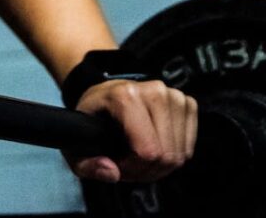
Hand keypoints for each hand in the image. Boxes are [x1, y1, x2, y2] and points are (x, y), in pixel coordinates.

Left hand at [64, 79, 196, 183]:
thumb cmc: (94, 116)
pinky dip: (174, 155)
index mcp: (125, 96)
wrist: (105, 93)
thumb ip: (86, 165)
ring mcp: (173, 95)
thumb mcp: (76, 142)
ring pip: (180, 154)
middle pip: (166, 155)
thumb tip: (112, 173)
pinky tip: (156, 148)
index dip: (133, 169)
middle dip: (147, 171)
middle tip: (130, 165)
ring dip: (161, 165)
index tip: (118, 165)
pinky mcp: (187, 103)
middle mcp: (153, 91)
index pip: (147, 151)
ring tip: (140, 157)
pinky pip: (189, 146)